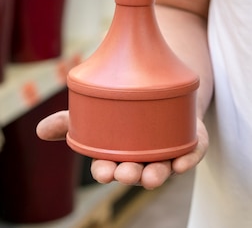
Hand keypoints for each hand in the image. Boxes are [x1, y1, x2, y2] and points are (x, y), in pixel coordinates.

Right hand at [36, 111, 207, 189]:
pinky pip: (191, 154)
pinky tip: (181, 163)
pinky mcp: (190, 144)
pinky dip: (187, 160)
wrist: (164, 94)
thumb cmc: (126, 113)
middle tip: (126, 172)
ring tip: (152, 176)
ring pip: (163, 168)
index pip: (109, 167)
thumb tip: (40, 130)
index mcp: (118, 155)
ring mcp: (168, 153)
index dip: (105, 171)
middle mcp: (143, 158)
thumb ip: (70, 121)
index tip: (103, 171)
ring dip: (157, 175)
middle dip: (130, 175)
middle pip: (136, 171)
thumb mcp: (97, 111)